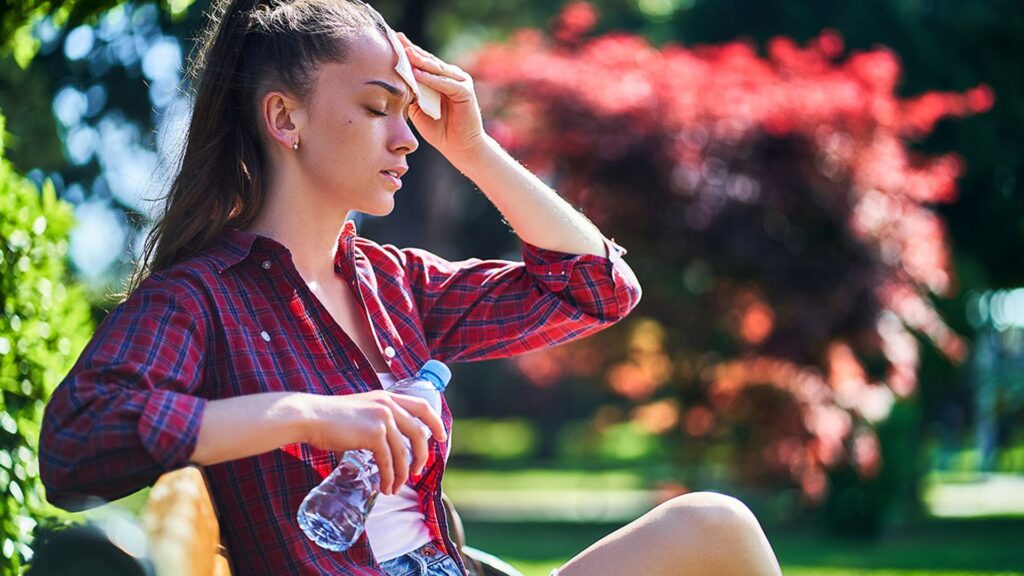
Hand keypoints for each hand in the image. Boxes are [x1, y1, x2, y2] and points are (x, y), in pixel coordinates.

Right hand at [300, 390, 446, 494]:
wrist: (310, 416)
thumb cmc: (330, 417)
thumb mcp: (361, 411)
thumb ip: (377, 421)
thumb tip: (386, 446)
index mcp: (387, 397)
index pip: (422, 406)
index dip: (436, 422)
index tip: (442, 437)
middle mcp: (389, 405)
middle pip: (419, 434)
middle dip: (422, 456)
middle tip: (418, 471)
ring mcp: (382, 419)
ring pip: (404, 453)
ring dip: (402, 474)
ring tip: (395, 487)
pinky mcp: (374, 434)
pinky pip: (389, 462)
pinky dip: (389, 478)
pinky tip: (385, 487)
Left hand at [397, 32, 486, 163]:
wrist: (460, 148)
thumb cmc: (440, 131)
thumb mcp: (419, 110)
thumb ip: (411, 95)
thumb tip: (395, 83)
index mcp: (440, 79)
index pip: (422, 62)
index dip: (408, 52)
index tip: (392, 41)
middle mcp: (451, 77)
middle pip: (429, 61)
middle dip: (412, 51)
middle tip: (397, 39)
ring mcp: (460, 82)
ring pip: (437, 69)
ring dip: (421, 61)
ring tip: (406, 53)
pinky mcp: (465, 92)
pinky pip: (446, 83)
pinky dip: (432, 79)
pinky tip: (419, 75)